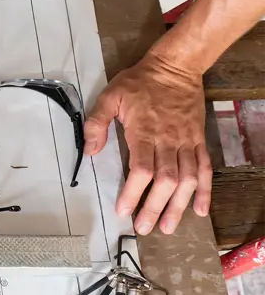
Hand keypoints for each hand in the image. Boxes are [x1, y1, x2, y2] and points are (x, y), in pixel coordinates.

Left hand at [84, 54, 210, 235]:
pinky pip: (204, 168)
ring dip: (179, 205)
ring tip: (168, 226)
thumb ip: (97, 123)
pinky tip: (201, 209)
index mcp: (145, 133)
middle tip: (144, 228)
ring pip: (187, 179)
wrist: (176, 66)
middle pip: (165, 180)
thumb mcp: (110, 96)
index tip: (124, 210)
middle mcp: (169, 141)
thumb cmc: (140, 82)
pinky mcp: (198, 140)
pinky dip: (204, 190)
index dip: (133, 192)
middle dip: (155, 207)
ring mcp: (186, 142)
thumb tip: (90, 150)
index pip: (141, 169)